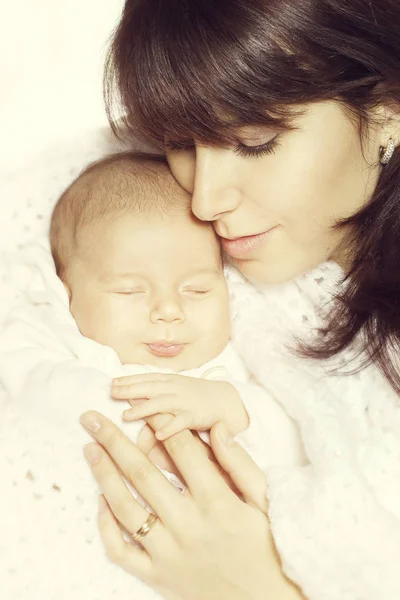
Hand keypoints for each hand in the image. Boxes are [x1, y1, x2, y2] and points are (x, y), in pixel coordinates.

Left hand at [80, 411, 304, 599]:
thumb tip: (218, 428)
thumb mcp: (265, 502)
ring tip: (89, 448)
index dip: (161, 423)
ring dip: (103, 474)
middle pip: (143, 473)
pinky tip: (100, 501)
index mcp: (217, 502)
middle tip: (92, 418)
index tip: (144, 407)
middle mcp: (188, 526)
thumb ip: (240, 464)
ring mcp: (168, 554)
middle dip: (115, 441)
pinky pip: (121, 551)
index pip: (181, 451)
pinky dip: (106, 526)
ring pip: (126, 508)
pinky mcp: (157, 577)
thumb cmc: (268, 548)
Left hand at [111, 373, 248, 438]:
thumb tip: (131, 397)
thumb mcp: (175, 389)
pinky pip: (182, 422)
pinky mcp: (196, 416)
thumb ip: (156, 391)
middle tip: (111, 393)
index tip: (112, 382)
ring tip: (125, 415)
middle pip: (150, 388)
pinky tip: (159, 434)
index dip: (129, 380)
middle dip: (130, 389)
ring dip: (143, 409)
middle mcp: (176, 389)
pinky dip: (171, 427)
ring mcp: (186, 402)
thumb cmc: (196, 396)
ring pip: (162, 404)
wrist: (226, 400)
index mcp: (170, 381)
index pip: (147, 378)